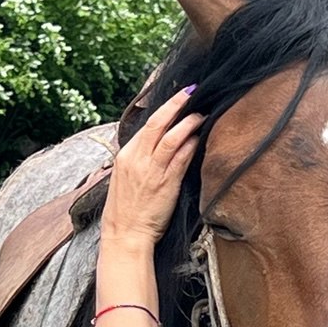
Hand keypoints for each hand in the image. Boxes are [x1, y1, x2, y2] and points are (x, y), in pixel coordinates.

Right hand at [102, 87, 202, 245]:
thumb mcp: (125, 179)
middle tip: (191, 92)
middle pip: (158, 122)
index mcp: (125, 156)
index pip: (147, 125)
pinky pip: (181, 158)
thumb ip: (138, 160)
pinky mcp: (166, 183)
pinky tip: (201, 138)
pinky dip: (192, 145)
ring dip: (189, 122)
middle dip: (176, 104)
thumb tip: (155, 145)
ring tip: (202, 114)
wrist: (125, 234)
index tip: (178, 99)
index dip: (164, 109)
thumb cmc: (126, 210)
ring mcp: (152, 170)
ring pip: (172, 137)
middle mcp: (137, 159)